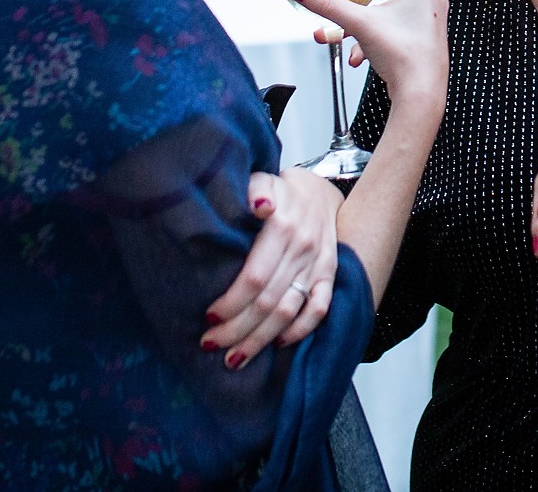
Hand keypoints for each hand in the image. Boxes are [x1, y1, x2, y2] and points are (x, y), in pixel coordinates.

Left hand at [201, 167, 341, 368]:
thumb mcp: (262, 179)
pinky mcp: (329, 275)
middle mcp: (302, 248)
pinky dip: (300, 330)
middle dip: (237, 329)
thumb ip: (254, 189)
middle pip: (268, 301)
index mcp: (282, 226)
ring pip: (289, 312)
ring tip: (234, 357)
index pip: (255, 277)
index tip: (208, 317)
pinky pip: (319, 309)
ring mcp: (318, 264)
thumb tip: (257, 204)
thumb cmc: (279, 191)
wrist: (319, 192)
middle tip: (211, 343)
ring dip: (261, 339)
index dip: (231, 302)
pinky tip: (277, 343)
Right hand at [285, 0, 447, 110]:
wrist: (420, 95)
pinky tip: (357, 58)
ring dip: (358, 24)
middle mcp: (428, 1)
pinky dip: (371, 40)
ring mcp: (426, 23)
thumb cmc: (402, 55)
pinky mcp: (420, 42)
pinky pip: (390, 32)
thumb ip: (327, 4)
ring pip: (384, 14)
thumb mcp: (359, 23)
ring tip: (334, 36)